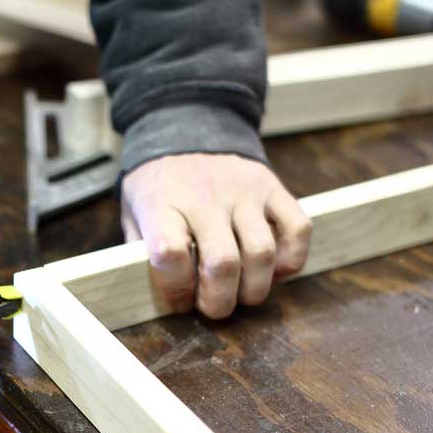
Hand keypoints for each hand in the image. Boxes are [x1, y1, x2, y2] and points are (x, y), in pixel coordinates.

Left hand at [121, 153, 311, 318]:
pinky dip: (291, 260)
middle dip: (220, 301)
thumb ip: (144, 254)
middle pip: (223, 264)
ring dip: (255, 288)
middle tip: (213, 306)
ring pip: (262, 253)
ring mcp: (243, 191)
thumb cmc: (159, 186)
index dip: (176, 288)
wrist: (186, 127)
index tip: (179, 299)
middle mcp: (204, 197)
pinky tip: (272, 269)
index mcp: (161, 205)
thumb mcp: (134, 215)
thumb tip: (165, 301)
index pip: (170, 254)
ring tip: (242, 292)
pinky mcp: (273, 187)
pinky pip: (297, 229)